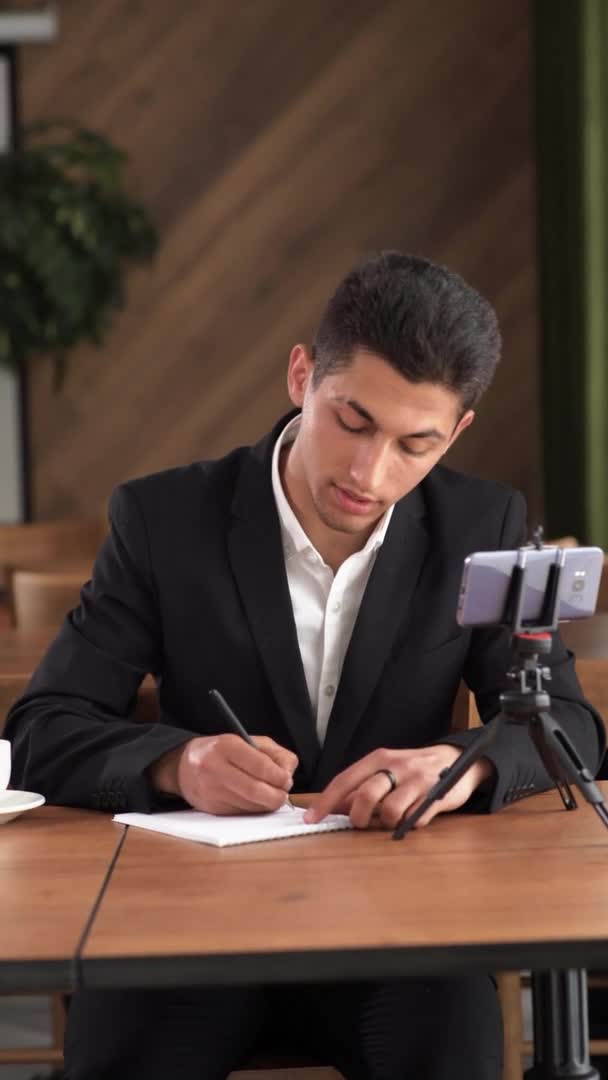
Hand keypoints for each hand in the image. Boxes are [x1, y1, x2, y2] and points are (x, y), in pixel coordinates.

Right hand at [149, 735, 297, 814]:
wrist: (183, 766)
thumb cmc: (221, 751)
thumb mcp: (246, 740)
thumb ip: (273, 753)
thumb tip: (288, 772)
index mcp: (227, 746)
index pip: (261, 766)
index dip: (280, 776)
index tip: (287, 779)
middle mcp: (215, 768)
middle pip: (256, 790)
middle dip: (277, 795)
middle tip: (283, 793)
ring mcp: (211, 790)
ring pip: (250, 805)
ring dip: (267, 804)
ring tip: (270, 795)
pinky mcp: (210, 808)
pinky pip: (241, 813)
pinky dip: (254, 810)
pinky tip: (255, 801)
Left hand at [304, 744, 493, 829]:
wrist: (458, 758)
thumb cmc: (413, 768)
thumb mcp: (386, 770)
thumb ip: (362, 786)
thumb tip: (335, 807)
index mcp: (379, 758)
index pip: (345, 780)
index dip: (326, 801)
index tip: (311, 819)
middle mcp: (396, 766)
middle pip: (366, 796)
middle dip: (359, 817)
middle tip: (361, 824)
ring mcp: (417, 780)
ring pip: (390, 811)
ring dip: (387, 823)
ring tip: (393, 819)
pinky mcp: (436, 795)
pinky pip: (414, 820)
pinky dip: (409, 824)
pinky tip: (413, 815)